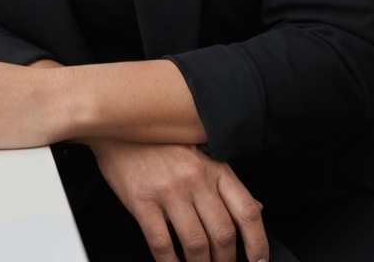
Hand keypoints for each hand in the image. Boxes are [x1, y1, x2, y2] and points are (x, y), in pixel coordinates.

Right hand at [88, 139, 267, 261]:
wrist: (115, 126)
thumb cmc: (158, 140)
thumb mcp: (200, 152)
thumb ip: (226, 181)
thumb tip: (255, 209)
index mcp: (214, 166)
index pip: (247, 211)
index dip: (258, 244)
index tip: (258, 261)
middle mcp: (195, 177)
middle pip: (223, 234)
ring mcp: (168, 189)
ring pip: (196, 245)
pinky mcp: (142, 201)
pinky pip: (162, 245)